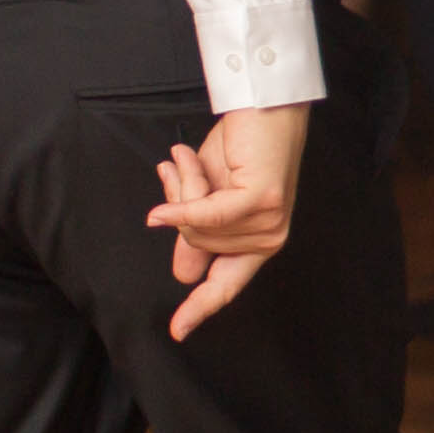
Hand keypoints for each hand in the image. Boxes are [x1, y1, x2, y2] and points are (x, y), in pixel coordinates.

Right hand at [152, 100, 313, 338]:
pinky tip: (164, 196)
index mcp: (259, 242)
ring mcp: (268, 222)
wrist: (264, 102)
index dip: (200, 308)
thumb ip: (199, 231)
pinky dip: (182, 203)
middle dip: (178, 204)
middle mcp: (269, 238)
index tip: (179, 330)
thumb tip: (184, 273)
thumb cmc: (241, 144)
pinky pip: (206, 214)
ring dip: (183, 185)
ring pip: (197, 225)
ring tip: (187, 157)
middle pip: (195, 244)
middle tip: (179, 166)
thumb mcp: (210, 194)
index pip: (227, 285)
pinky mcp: (261, 201)